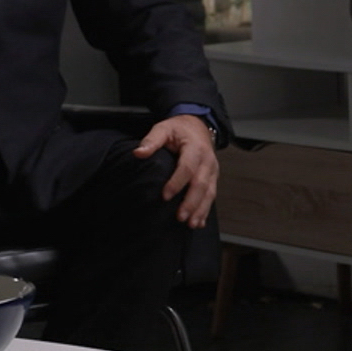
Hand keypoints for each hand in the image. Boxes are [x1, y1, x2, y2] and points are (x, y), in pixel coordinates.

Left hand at [133, 114, 219, 228]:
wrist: (199, 126)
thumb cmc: (179, 129)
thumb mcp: (164, 128)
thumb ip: (152, 140)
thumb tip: (138, 153)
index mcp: (195, 148)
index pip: (187, 168)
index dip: (177, 183)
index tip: (165, 196)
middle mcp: (207, 161)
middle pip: (201, 184)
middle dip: (191, 202)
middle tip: (180, 217)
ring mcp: (213, 170)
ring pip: (209, 193)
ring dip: (200, 210)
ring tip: (191, 224)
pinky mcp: (213, 178)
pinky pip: (211, 195)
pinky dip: (205, 210)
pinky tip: (199, 223)